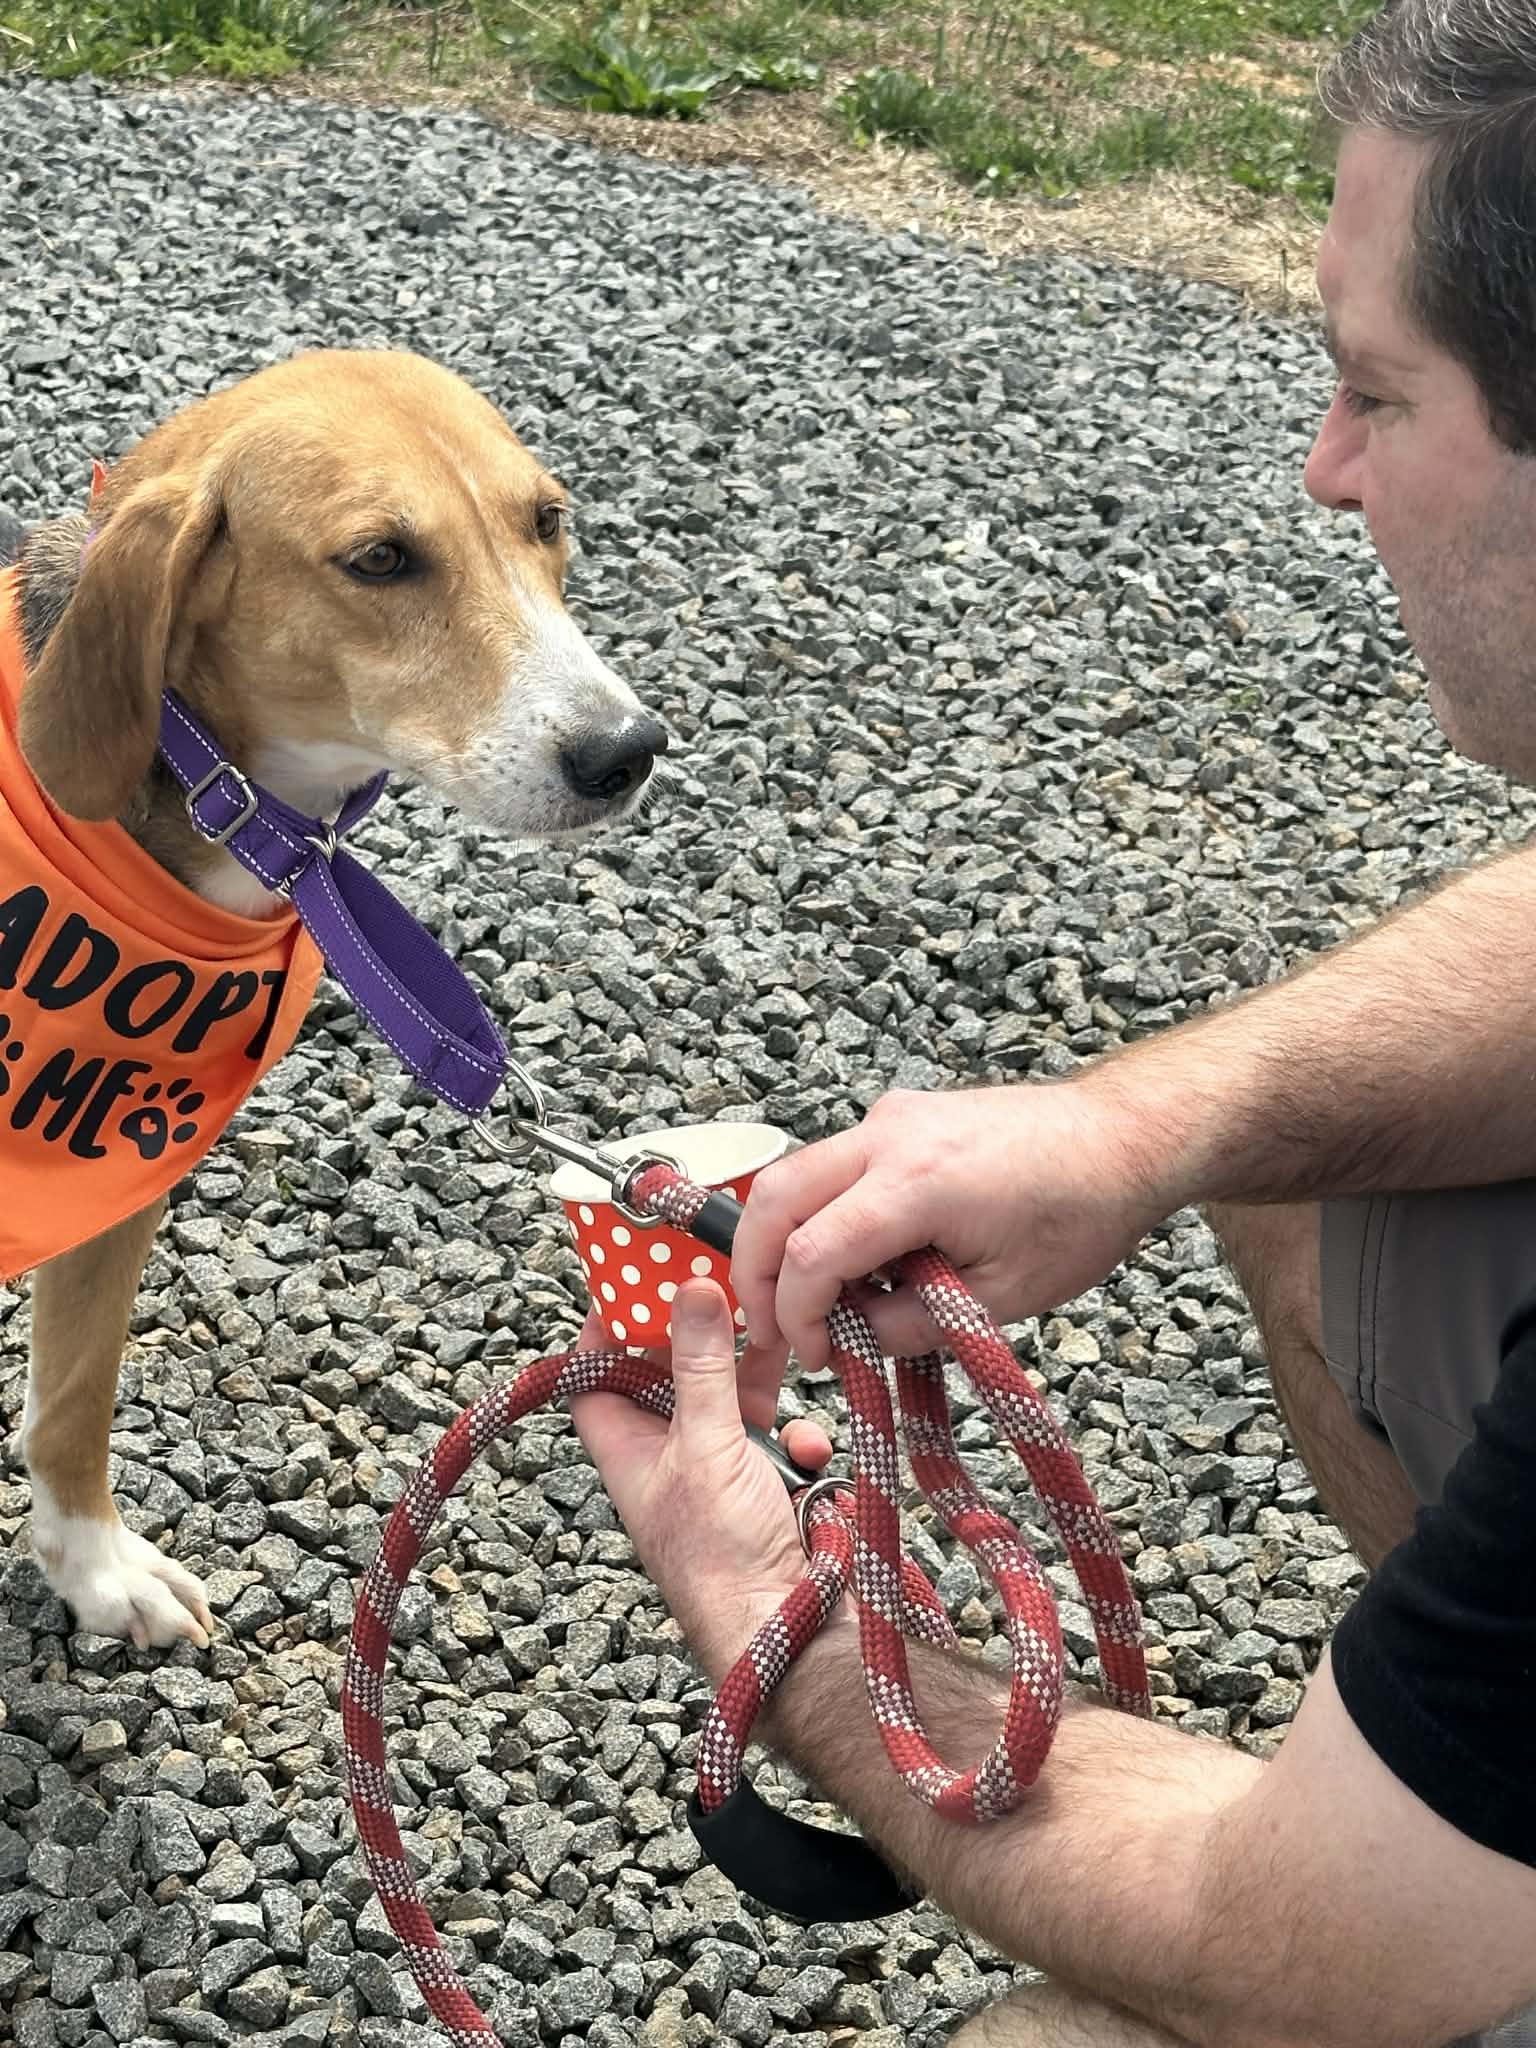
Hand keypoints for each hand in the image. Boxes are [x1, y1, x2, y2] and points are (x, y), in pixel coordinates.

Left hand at [568, 1281, 834, 1685]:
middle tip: (726, 1287)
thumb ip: (700, 1365)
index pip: (595, 1374)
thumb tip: (687, 1290)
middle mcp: (669, 1457)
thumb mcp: (706, 1446)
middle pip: (673, 1375)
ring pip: (734, 1398)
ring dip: (761, 1380)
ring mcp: (721, 1471)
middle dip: (704, 1337)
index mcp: (626, 1450)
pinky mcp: (770, 1484)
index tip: (634, 1276)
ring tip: (784, 1347)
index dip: (606, 1326)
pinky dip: (798, 1437)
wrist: (793, 1632)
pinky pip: (781, 1438)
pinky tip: (809, 1450)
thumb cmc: (725, 1559)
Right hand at [731, 1078, 1173, 1368]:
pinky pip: (833, 1164)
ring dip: (781, 1239)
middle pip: (775, 1197)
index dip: (797, 1314)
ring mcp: (890, 1118)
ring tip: (807, 1302)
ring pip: (794, 1174)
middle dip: (754, 1270)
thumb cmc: (1081, 1212)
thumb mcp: (1004, 1296)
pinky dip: (820, 1213)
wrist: (1120, 1138)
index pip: (811, 1252)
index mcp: (918, 1181)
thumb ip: (917, 1322)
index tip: (815, 1355)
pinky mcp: (898, 1117)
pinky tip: (855, 1261)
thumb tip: (855, 1338)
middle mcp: (890, 1136)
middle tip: (771, 1329)